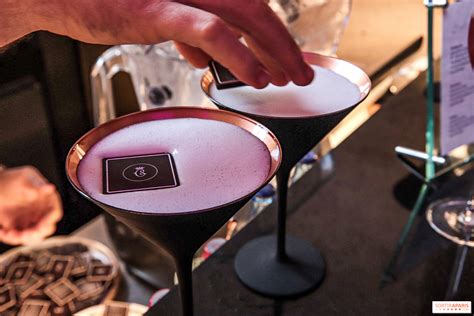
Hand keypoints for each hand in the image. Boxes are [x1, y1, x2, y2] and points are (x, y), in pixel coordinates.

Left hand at [0, 166, 62, 244]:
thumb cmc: (12, 178)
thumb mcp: (25, 177)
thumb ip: (37, 184)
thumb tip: (50, 188)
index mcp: (48, 200)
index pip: (55, 213)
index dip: (49, 221)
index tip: (40, 225)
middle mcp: (42, 213)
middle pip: (46, 229)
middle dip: (35, 234)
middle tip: (24, 234)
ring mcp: (30, 221)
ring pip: (32, 237)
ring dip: (21, 238)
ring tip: (8, 232)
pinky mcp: (18, 227)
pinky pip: (17, 237)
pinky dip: (10, 237)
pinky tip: (2, 230)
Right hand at [28, 0, 313, 87]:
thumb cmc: (103, 2)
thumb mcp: (154, 17)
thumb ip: (184, 32)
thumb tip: (203, 57)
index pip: (249, 7)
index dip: (275, 34)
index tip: (289, 59)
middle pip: (258, 11)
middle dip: (286, 45)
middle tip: (304, 72)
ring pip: (245, 17)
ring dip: (275, 51)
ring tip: (291, 78)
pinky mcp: (159, 9)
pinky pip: (211, 32)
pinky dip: (240, 55)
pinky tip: (258, 78)